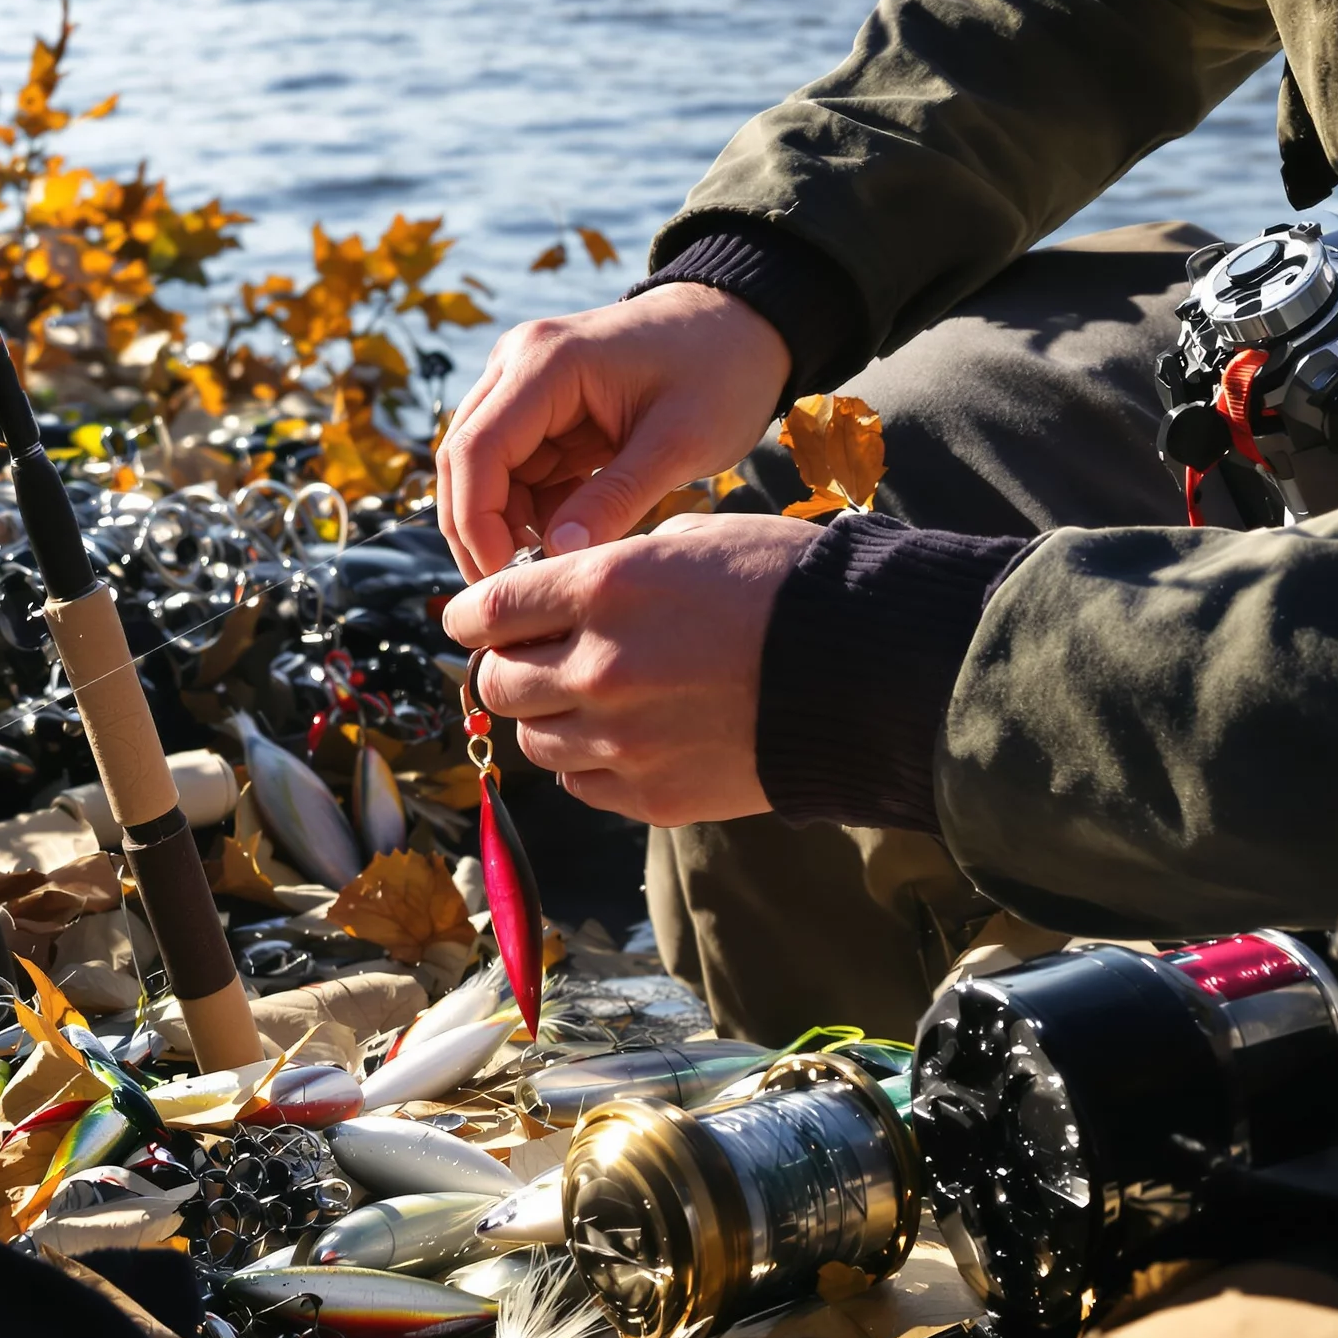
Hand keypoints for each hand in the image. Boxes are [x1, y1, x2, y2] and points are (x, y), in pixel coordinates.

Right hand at [434, 282, 791, 581]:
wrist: (739, 326)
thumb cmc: (719, 371)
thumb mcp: (680, 442)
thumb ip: (618, 498)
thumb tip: (559, 556)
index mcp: (545, 362)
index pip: (476, 450)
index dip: (477, 521)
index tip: (505, 577)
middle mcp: (517, 366)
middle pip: (464, 461)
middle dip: (479, 530)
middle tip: (513, 590)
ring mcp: (523, 385)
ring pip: (485, 472)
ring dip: (508, 523)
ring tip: (556, 562)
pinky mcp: (540, 409)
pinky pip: (516, 471)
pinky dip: (534, 509)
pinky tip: (575, 530)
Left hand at [440, 511, 814, 825]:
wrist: (870, 672)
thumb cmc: (786, 587)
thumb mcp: (690, 542)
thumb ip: (607, 567)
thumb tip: (548, 591)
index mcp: (605, 588)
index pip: (487, 611)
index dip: (468, 617)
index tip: (468, 620)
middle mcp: (601, 667)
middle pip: (497, 682)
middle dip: (504, 666)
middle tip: (529, 657)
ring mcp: (624, 740)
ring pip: (534, 738)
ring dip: (546, 715)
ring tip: (587, 696)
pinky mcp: (653, 796)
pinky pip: (579, 783)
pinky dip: (587, 761)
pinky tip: (623, 736)